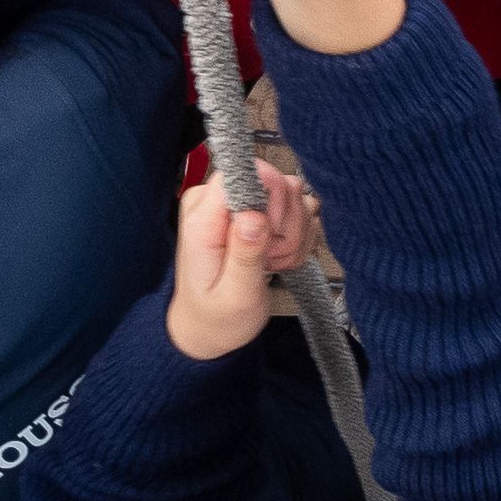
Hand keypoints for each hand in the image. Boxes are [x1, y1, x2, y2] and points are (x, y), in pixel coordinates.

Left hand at [163, 162, 315, 360]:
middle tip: (272, 260)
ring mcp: (241, 203)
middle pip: (277, 182)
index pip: (246, 173)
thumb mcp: (233, 295)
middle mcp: (220, 200)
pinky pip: (297, 209)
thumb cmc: (216, 316)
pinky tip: (278, 259)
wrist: (211, 327)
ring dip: (294, 235)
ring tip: (273, 263)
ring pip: (294, 196)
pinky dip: (297, 239)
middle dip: (288, 226)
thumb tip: (253, 215)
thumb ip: (243, 254)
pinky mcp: (258, 209)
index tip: (274, 235)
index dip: (272, 198)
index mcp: (203, 215)